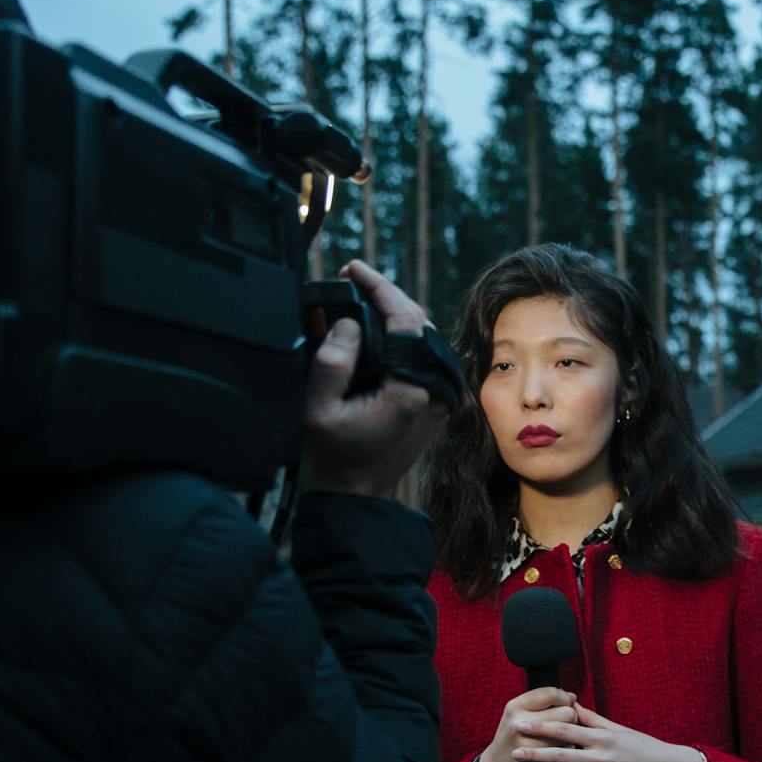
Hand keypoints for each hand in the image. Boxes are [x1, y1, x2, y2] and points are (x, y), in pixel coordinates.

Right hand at [303, 261, 447, 498]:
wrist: (359, 491)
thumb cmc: (337, 454)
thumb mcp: (319, 407)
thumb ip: (332, 359)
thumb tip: (349, 321)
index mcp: (412, 389)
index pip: (405, 320)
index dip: (378, 287)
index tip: (353, 270)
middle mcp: (436, 389)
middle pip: (418, 322)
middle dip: (386, 296)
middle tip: (354, 281)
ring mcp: (442, 395)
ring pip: (424, 336)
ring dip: (396, 314)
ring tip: (363, 297)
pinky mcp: (439, 399)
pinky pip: (425, 355)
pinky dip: (404, 336)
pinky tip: (380, 325)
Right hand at [475, 688, 581, 761]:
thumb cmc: (512, 739)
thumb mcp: (518, 715)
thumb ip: (542, 703)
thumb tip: (572, 696)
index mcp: (515, 706)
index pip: (551, 693)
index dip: (565, 698)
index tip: (567, 704)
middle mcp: (519, 722)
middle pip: (566, 711)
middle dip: (571, 716)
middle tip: (563, 723)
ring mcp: (528, 741)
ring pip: (569, 729)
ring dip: (571, 732)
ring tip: (560, 735)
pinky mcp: (538, 758)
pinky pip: (567, 746)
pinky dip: (567, 746)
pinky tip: (557, 749)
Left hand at [516, 705, 707, 761]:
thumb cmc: (644, 747)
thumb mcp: (620, 730)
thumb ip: (594, 720)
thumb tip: (572, 704)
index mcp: (605, 738)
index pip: (567, 730)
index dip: (542, 728)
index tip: (523, 725)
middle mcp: (604, 759)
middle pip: (563, 756)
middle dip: (536, 754)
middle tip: (514, 752)